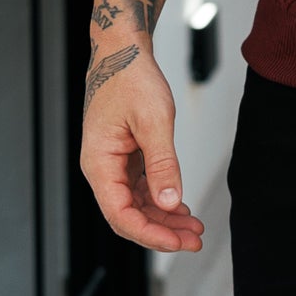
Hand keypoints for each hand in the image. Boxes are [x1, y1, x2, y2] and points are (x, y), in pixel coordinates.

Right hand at [79, 41, 205, 253]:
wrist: (122, 53)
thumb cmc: (131, 79)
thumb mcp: (154, 121)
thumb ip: (162, 164)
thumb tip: (170, 202)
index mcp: (99, 163)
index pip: (120, 214)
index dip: (149, 233)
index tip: (177, 242)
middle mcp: (102, 169)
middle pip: (128, 216)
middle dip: (161, 232)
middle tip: (195, 241)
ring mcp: (113, 166)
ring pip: (137, 206)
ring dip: (164, 220)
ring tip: (194, 229)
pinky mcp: (125, 160)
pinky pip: (141, 190)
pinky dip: (162, 202)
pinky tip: (182, 209)